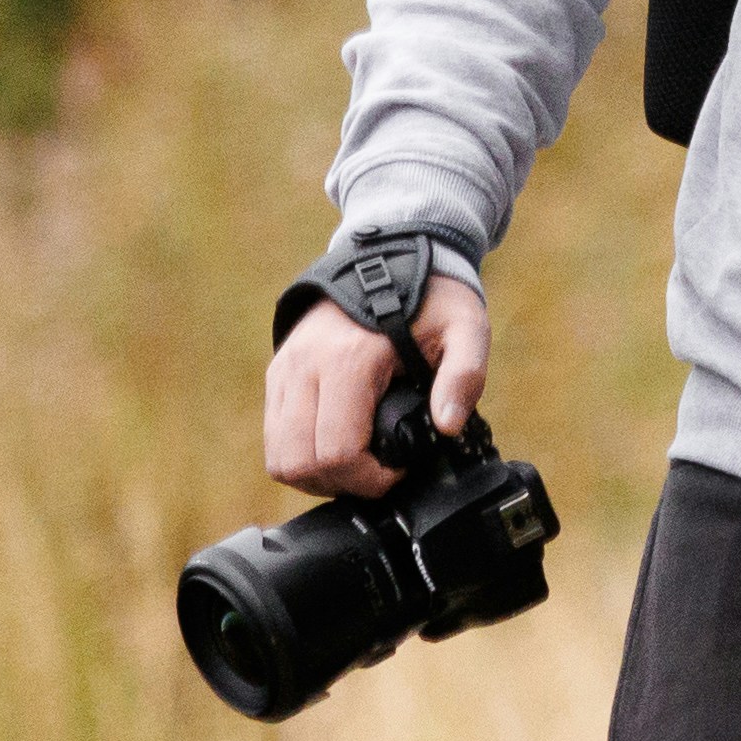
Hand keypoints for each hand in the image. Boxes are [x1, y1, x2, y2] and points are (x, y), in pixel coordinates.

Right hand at [263, 272, 485, 498]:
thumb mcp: (466, 329)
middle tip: (378, 476)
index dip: (368, 479)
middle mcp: (304, 366)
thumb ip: (465, 376)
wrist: (387, 257)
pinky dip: (302, 454)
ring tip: (358, 466)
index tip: (399, 472)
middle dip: (342, 483)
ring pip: (278, 455)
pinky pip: (274, 435)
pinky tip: (338, 448)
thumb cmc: (432, 297)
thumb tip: (447, 426)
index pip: (336, 450)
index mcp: (348, 360)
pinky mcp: (278, 373)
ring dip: (316, 475)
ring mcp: (285, 370)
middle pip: (299, 462)